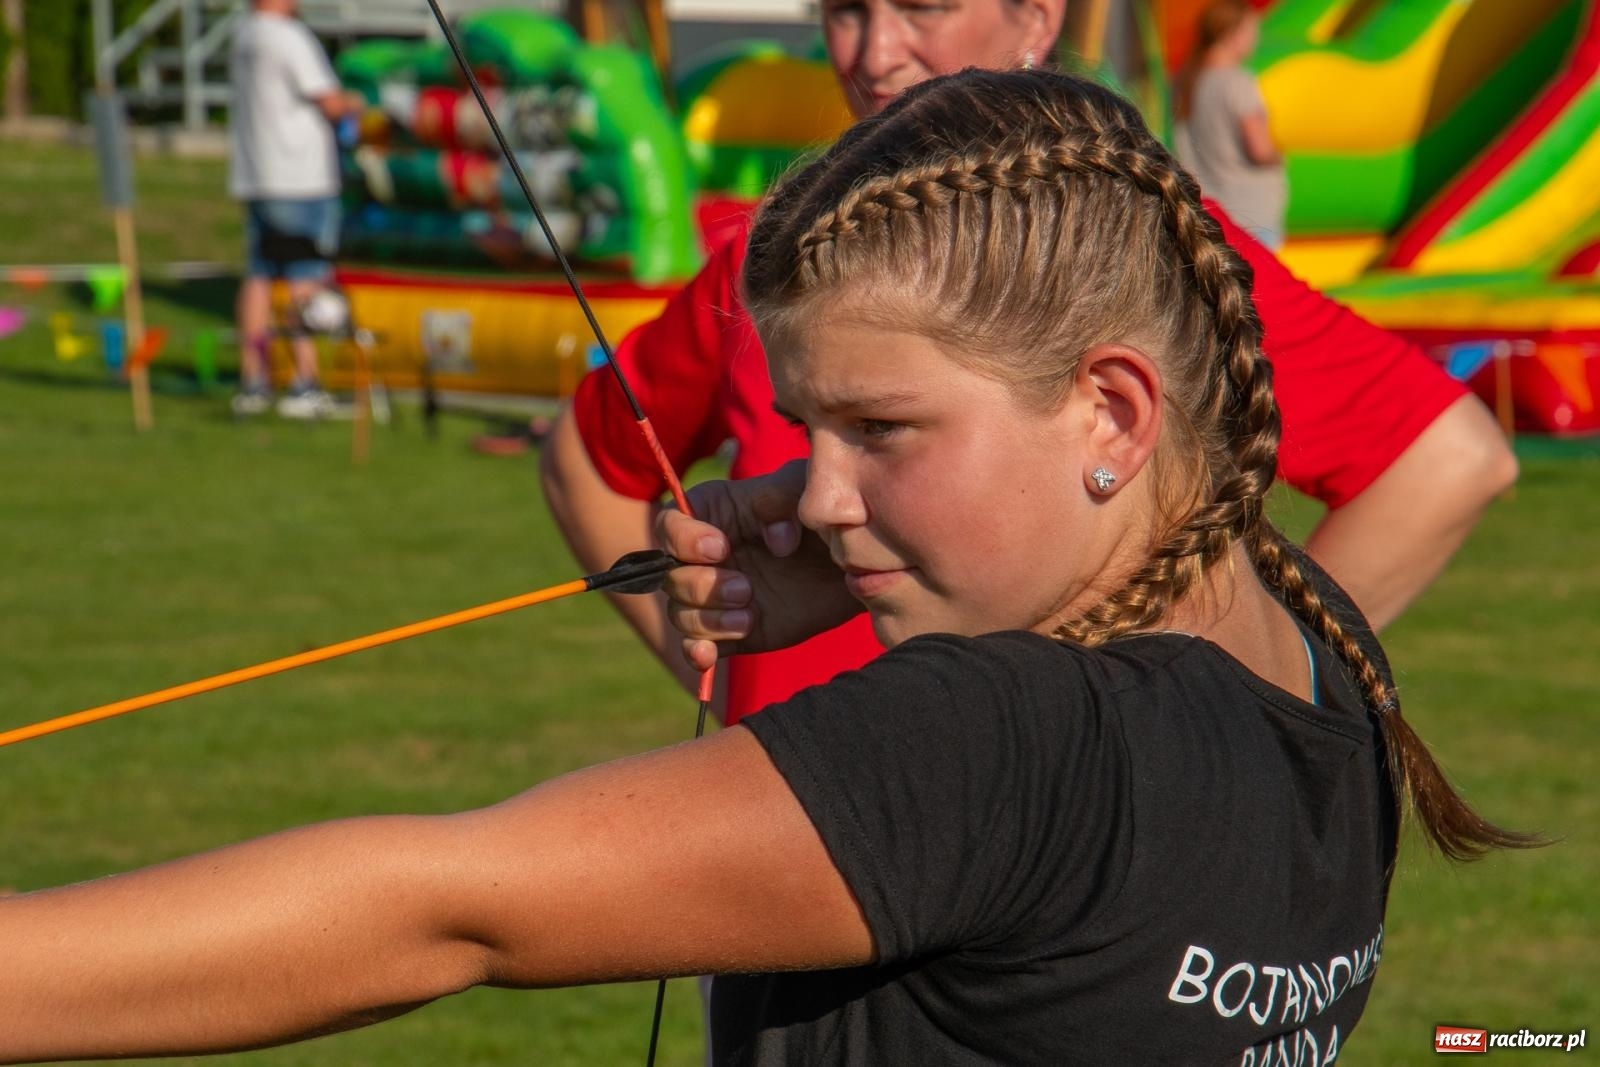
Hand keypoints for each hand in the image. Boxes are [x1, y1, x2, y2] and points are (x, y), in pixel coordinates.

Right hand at [657, 461, 858, 670]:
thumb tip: (774, 540)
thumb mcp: (807, 489)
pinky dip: (697, 653)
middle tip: (745, 589)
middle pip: (671, 575)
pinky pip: (699, 647)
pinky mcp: (733, 631)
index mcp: (713, 513)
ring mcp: (717, 597)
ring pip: (681, 614)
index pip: (670, 524)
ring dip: (707, 620)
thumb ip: (780, 497)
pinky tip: (708, 655)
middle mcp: (706, 557)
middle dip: (702, 587)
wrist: (859, 563)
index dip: (683, 540)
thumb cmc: (827, 513)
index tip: (720, 548)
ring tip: (748, 618)